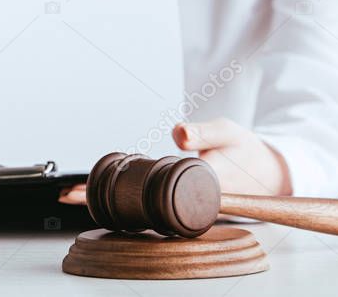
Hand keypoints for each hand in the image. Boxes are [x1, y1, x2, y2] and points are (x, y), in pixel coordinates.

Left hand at [57, 117, 292, 205]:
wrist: (269, 172)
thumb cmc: (246, 150)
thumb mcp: (228, 132)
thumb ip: (203, 132)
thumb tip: (178, 134)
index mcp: (198, 184)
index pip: (148, 191)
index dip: (114, 192)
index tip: (82, 191)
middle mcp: (188, 200)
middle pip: (138, 203)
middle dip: (101, 199)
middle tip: (67, 194)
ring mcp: (184, 204)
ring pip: (140, 205)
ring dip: (108, 199)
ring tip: (73, 195)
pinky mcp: (183, 201)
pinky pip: (150, 200)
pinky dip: (126, 197)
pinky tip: (104, 194)